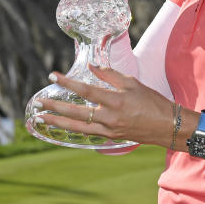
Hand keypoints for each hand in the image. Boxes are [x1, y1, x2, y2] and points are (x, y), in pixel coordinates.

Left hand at [33, 64, 184, 147]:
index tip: (52, 76)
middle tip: (37, 103)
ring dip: (57, 122)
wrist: (167, 126)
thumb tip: (91, 66)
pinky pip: (87, 133)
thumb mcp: (132, 82)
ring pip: (77, 127)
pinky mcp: (110, 137)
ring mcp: (109, 130)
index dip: (67, 83)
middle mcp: (109, 117)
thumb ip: (110, 74)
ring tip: (41, 118)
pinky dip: (72, 129)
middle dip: (54, 107)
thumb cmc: (152, 101)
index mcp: (115, 100)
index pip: (85, 90)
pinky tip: (61, 125)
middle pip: (75, 112)